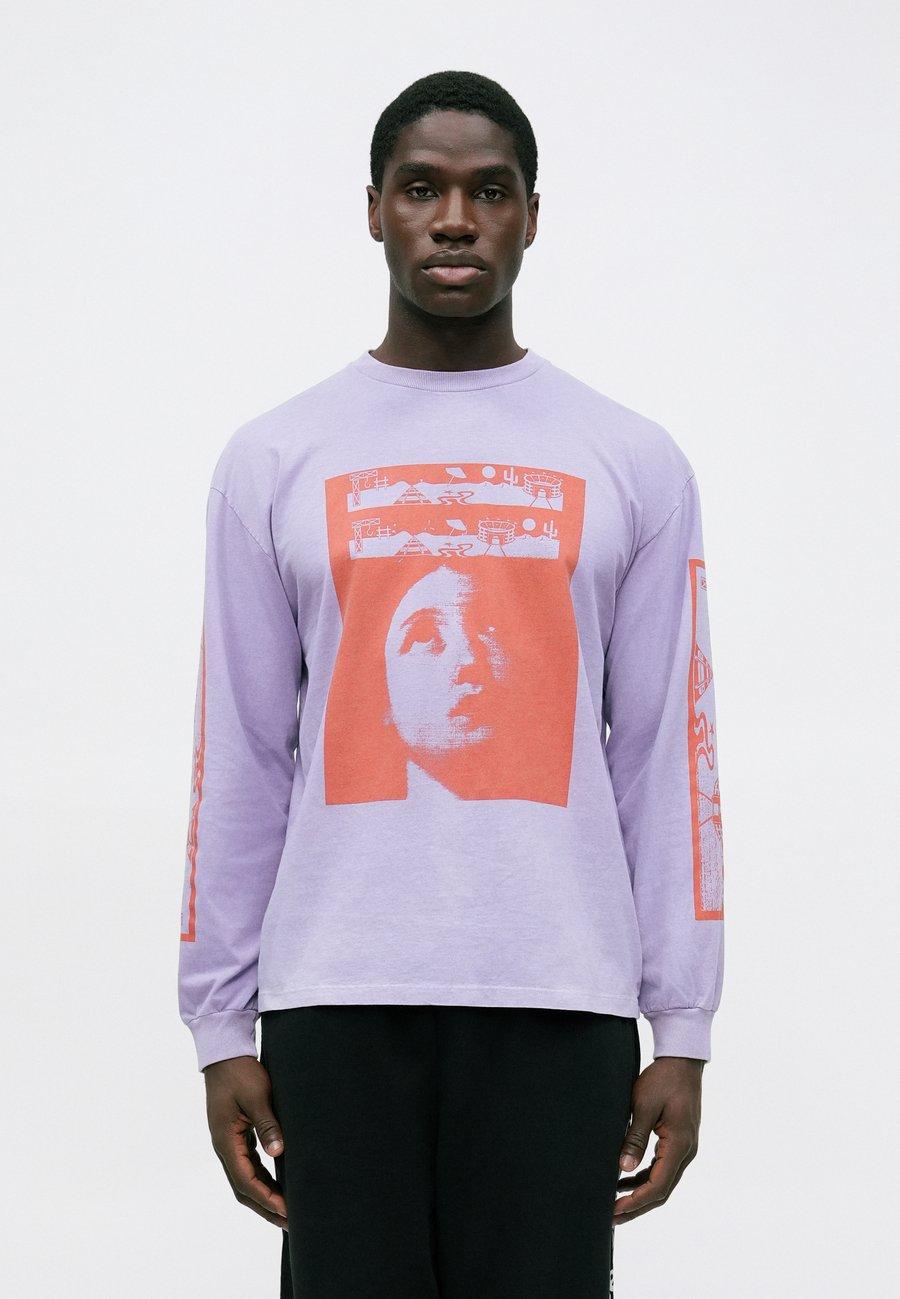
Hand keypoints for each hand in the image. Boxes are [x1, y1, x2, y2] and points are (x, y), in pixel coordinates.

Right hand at [204, 1055, 288, 1228]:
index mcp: (225, 1141)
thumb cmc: (240, 1072)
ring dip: (264, 1196)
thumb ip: (267, 1125)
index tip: (287, 1211)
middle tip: (290, 1223)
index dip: (267, 1198)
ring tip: (286, 1211)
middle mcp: (224, 1147)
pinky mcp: (236, 1135)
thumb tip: (279, 1152)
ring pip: (246, 1179)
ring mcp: (228, 1142)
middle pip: (244, 1188)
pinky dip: (262, 1179)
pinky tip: (277, 1185)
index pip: (246, 1181)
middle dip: (266, 1207)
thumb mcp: (257, 1096)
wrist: (225, 1053)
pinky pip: (248, 1165)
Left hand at [613, 1055, 703, 1223]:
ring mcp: (684, 1148)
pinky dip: (644, 1178)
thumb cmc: (663, 1079)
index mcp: (680, 1145)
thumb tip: (623, 1168)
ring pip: (662, 1182)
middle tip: (611, 1218)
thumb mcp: (644, 1105)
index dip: (635, 1201)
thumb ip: (634, 1137)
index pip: (658, 1185)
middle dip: (636, 1206)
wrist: (683, 1061)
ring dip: (640, 1194)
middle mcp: (686, 1152)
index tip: (614, 1210)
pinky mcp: (678, 1142)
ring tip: (615, 1203)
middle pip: (661, 1190)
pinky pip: (662, 1168)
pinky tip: (625, 1180)